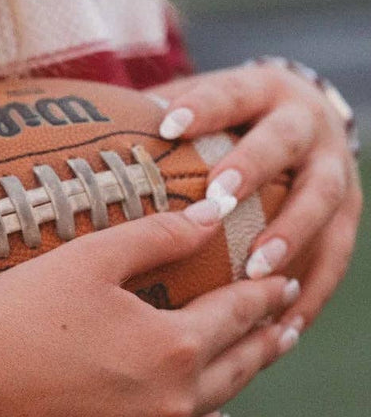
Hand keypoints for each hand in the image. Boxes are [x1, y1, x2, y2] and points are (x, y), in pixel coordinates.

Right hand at [0, 204, 299, 416]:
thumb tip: (213, 216)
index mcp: (174, 350)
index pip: (238, 315)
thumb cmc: (10, 317)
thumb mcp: (85, 260)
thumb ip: (158, 236)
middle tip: (282, 332)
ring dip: (221, 407)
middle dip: (262, 348)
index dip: (263, 296)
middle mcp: (167, 413)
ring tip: (234, 399)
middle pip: (233, 376)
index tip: (282, 286)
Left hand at [150, 64, 362, 329]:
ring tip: (257, 274)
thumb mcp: (192, 106)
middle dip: (253, 170)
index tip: (167, 125)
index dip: (203, 108)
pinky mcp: (347, 216)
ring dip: (291, 237)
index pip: (231, 93)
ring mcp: (334, 170)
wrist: (300, 119)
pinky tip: (282, 325)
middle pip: (283, 143)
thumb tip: (72, 134)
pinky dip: (309, 291)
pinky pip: (334, 256)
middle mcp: (305, 125)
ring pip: (320, 201)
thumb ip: (147, 120)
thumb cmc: (221, 123)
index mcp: (260, 91)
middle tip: (218, 202)